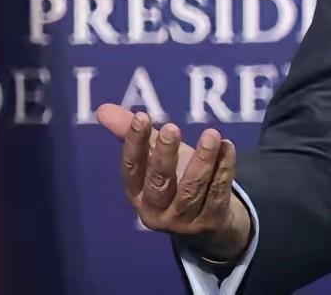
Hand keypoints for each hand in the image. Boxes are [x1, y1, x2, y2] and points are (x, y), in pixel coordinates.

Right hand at [96, 104, 251, 262]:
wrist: (209, 222)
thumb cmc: (177, 180)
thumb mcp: (155, 158)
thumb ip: (132, 134)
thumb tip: (102, 109)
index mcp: (137, 194)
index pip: (131, 169)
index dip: (134, 143)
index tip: (142, 116)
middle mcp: (156, 211)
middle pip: (159, 183)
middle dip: (165, 155)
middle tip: (172, 128)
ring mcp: (184, 219)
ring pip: (192, 189)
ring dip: (203, 160)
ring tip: (212, 134)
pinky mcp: (211, 221)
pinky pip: (217, 193)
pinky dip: (224, 169)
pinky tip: (228, 146)